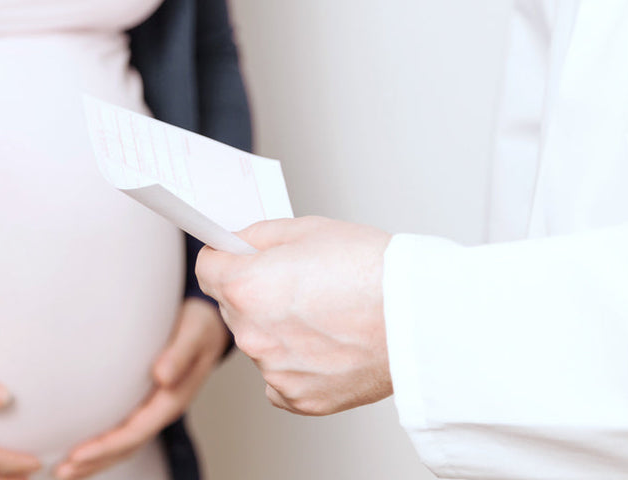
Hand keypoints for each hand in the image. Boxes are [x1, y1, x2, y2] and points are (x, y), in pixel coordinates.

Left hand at [53, 299, 228, 479]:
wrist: (209, 324)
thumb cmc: (199, 327)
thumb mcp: (193, 335)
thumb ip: (179, 355)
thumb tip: (162, 376)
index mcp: (172, 399)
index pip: (135, 432)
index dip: (106, 446)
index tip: (77, 455)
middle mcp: (162, 410)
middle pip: (126, 446)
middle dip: (94, 461)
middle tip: (61, 471)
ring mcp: (154, 410)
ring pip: (124, 445)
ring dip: (95, 460)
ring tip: (65, 471)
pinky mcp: (146, 404)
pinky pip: (124, 431)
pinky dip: (102, 445)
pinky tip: (83, 449)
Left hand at [195, 216, 392, 415]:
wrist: (420, 318)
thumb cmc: (374, 271)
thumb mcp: (307, 230)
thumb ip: (258, 236)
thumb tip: (236, 243)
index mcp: (246, 287)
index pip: (207, 268)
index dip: (226, 258)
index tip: (240, 259)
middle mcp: (252, 334)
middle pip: (232, 308)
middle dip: (254, 294)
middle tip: (300, 285)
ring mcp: (274, 371)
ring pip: (259, 344)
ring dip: (278, 331)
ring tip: (324, 315)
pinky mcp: (300, 398)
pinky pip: (281, 379)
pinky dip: (297, 364)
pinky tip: (327, 345)